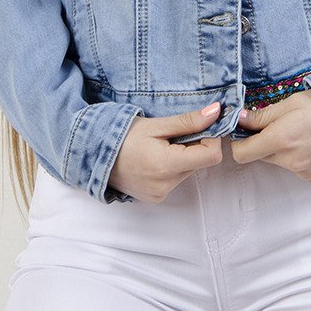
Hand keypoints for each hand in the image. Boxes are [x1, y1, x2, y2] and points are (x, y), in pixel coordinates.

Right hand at [107, 102, 222, 202]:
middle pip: (200, 162)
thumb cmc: (122, 135)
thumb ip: (188, 121)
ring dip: (183, 155)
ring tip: (160, 145)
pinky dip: (173, 165)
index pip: (212, 156)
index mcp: (166, 165)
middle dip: (194, 145)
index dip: (211, 137)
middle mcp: (166, 185)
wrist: (94, 155)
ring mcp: (161, 194)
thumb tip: (217, 113)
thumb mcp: (155, 124)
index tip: (198, 125)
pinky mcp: (156, 197)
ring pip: (189, 170)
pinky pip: (177, 179)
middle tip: (173, 133)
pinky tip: (155, 157)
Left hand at [230, 90, 310, 184]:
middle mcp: (291, 160)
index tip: (243, 132)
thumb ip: (263, 115)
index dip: (239, 142)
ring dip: (283, 150)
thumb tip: (239, 120)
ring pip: (280, 162)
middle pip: (261, 156)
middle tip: (279, 125)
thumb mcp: (291, 102)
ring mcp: (305, 172)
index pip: (242, 154)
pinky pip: (298, 169)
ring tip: (302, 132)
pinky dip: (300, 158)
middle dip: (264, 142)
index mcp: (281, 138)